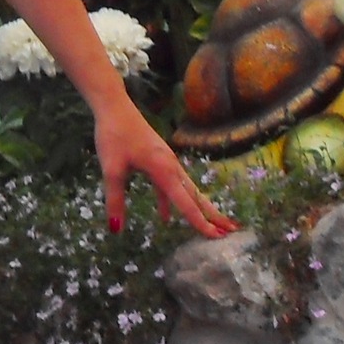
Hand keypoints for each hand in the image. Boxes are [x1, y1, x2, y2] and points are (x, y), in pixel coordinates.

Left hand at [95, 100, 236, 239]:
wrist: (115, 106)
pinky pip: (171, 184)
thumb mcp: (111, 169)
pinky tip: (166, 216)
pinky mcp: (160, 159)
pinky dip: (172, 201)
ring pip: (187, 190)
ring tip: (212, 225)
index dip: (201, 222)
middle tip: (231, 231)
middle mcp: (171, 166)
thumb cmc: (114, 135)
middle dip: (213, 214)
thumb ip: (115, 200)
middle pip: (196, 196)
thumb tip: (116, 228)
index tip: (217, 237)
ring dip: (199, 207)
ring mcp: (167, 162)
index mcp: (164, 170)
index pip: (186, 203)